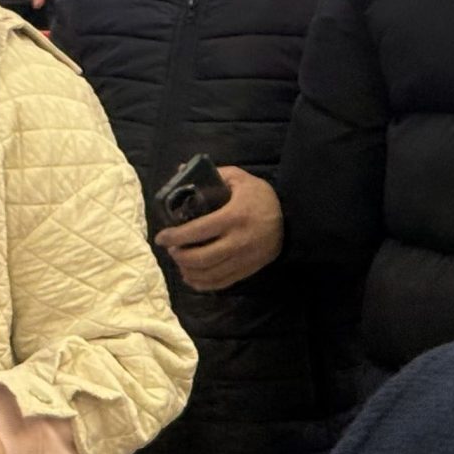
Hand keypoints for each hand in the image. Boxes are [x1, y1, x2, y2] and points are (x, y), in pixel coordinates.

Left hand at [156, 164, 282, 292]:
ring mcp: (244, 259)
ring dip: (188, 270)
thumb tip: (180, 170)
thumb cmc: (261, 196)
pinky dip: (202, 283)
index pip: (198, 231)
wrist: (292, 218)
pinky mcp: (248, 270)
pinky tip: (191, 276)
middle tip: (171, 249)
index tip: (161, 237)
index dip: (175, 236)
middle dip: (179, 255)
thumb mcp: (239, 179)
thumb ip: (212, 175)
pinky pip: (220, 283)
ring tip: (179, 261)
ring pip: (209, 274)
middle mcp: (238, 241)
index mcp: (234, 217)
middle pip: (200, 258)